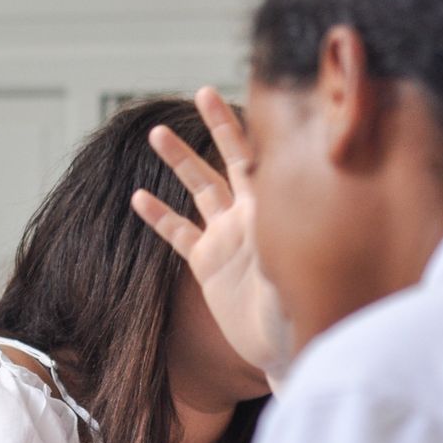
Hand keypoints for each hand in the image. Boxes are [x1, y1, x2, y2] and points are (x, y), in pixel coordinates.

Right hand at [130, 87, 291, 381]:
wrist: (287, 350)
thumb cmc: (303, 316)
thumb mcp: (295, 277)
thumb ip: (281, 249)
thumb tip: (272, 227)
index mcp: (275, 215)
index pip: (265, 161)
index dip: (253, 131)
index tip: (244, 99)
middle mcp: (251, 218)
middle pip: (233, 160)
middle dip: (218, 126)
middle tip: (203, 93)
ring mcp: (227, 238)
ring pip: (200, 188)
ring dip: (180, 162)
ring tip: (157, 134)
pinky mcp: (208, 263)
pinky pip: (179, 233)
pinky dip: (160, 216)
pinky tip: (139, 198)